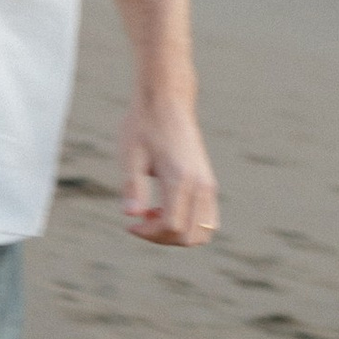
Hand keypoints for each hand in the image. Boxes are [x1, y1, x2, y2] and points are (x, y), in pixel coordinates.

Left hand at [119, 93, 217, 246]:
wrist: (167, 100)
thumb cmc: (144, 125)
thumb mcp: (130, 155)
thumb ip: (132, 187)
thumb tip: (130, 215)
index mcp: (181, 179)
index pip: (172, 226)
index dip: (149, 234)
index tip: (130, 224)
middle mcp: (201, 185)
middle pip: (190, 236)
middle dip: (163, 238)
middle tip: (140, 222)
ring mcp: (208, 184)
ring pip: (204, 231)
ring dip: (178, 233)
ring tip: (154, 215)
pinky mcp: (208, 181)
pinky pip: (207, 218)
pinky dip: (188, 223)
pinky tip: (165, 207)